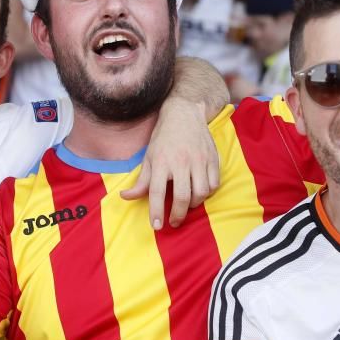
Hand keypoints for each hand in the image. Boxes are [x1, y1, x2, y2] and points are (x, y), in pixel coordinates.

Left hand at [121, 97, 219, 228]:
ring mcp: (199, 160)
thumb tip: (125, 197)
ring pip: (201, 192)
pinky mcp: (213, 158)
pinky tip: (199, 193)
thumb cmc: (163, 138)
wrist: (184, 114)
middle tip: (173, 222)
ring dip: (194, 205)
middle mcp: (181, 161)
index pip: (156, 191)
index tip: (156, 225)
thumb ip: (141, 181)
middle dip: (178, 215)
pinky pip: (214, 184)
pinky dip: (208, 193)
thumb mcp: (149, 157)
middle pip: (182, 196)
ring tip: (187, 206)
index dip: (156, 211)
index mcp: (161, 161)